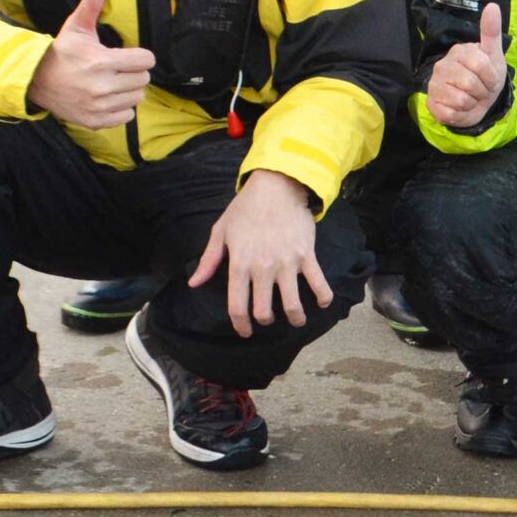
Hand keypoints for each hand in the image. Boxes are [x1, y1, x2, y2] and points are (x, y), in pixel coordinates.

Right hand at [26, 0, 154, 129]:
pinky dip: (121, 108)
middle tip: (118, 68)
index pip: (146, 60)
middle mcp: (101, 86)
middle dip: (133, 72)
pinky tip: (108, 98)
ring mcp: (98, 106)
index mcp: (101, 61)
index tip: (128, 55)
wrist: (36, 80)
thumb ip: (91, 4)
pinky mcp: (96, 121)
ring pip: (137, 98)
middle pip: (143, 80)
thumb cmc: (62, 52)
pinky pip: (127, 116)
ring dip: (128, 90)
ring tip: (112, 82)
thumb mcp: (76, 26)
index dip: (139, 56)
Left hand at [190, 170, 329, 337]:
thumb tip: (194, 283)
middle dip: (265, 321)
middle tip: (267, 318)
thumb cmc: (245, 208)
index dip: (240, 325)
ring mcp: (287, 263)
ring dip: (295, 318)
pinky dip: (323, 297)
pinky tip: (322, 304)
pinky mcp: (306, 255)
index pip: (237, 306)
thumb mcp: (221, 231)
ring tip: (296, 319)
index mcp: (239, 264)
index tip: (245, 331)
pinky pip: (318, 282)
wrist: (276, 186)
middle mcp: (263, 268)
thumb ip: (209, 260)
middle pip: (265, 311)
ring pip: (293, 304)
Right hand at [425, 2, 508, 129]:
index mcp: (459, 51)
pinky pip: (450, 113)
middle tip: (480, 90)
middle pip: (471, 83)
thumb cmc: (487, 78)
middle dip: (482, 92)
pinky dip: (461, 114)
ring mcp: (434, 84)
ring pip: (461, 99)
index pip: (481, 64)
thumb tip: (492, 5)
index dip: (491, 77)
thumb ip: (492, 31)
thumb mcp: (494, 56)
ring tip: (471, 98)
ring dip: (472, 103)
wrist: (479, 103)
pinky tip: (460, 108)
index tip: (490, 79)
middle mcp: (443, 65)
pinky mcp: (432, 104)